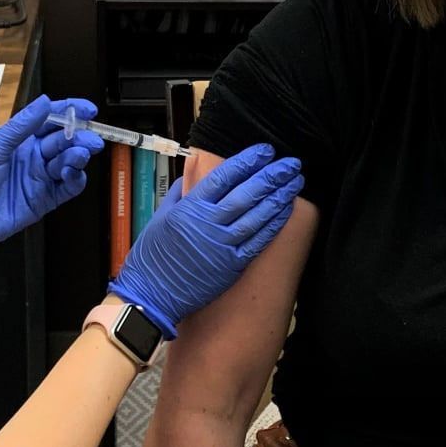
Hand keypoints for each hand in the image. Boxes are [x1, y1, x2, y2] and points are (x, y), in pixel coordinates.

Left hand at [0, 95, 102, 290]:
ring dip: (77, 157)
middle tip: (90, 139)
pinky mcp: (43, 201)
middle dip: (79, 137)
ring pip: (68, 163)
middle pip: (63, 142)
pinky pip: (66, 189)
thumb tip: (45, 102)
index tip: (89, 110)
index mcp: (18, 140)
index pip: (49, 121)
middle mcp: (31, 157)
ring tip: (79, 156)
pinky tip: (73, 175)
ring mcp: (38, 179)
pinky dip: (75, 180)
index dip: (70, 113)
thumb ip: (21, 127)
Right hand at [107, 144, 302, 337]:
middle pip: (246, 193)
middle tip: (291, 163)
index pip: (224, 177)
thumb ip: (180, 193)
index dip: (247, 161)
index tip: (265, 151)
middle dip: (271, 175)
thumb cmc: (152, 256)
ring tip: (295, 182)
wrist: (150, 294)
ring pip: (257, 215)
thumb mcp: (160, 217)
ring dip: (279, 197)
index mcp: (190, 208)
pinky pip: (257, 241)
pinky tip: (285, 210)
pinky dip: (273, 225)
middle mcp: (208, 223)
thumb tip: (195, 175)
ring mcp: (222, 245)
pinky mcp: (231, 266)